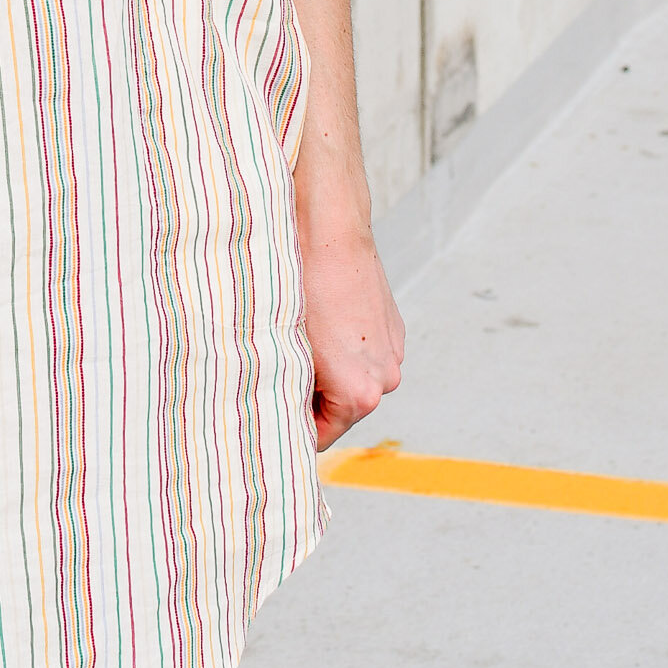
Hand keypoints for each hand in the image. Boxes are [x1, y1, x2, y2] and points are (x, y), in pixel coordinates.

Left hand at [298, 204, 405, 449]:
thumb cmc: (300, 288)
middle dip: (314, 395)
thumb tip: (279, 414)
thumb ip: (289, 393)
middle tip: (283, 367)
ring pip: (355, 379)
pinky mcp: (394, 329)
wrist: (329, 232)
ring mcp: (393, 352)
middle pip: (341, 409)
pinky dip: (348, 348)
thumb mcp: (285, 350)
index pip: (320, 435)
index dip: (293, 424)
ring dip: (332, 370)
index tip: (273, 410)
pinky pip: (367, 354)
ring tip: (307, 339)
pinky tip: (326, 321)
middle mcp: (385, 379)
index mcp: (359, 394)